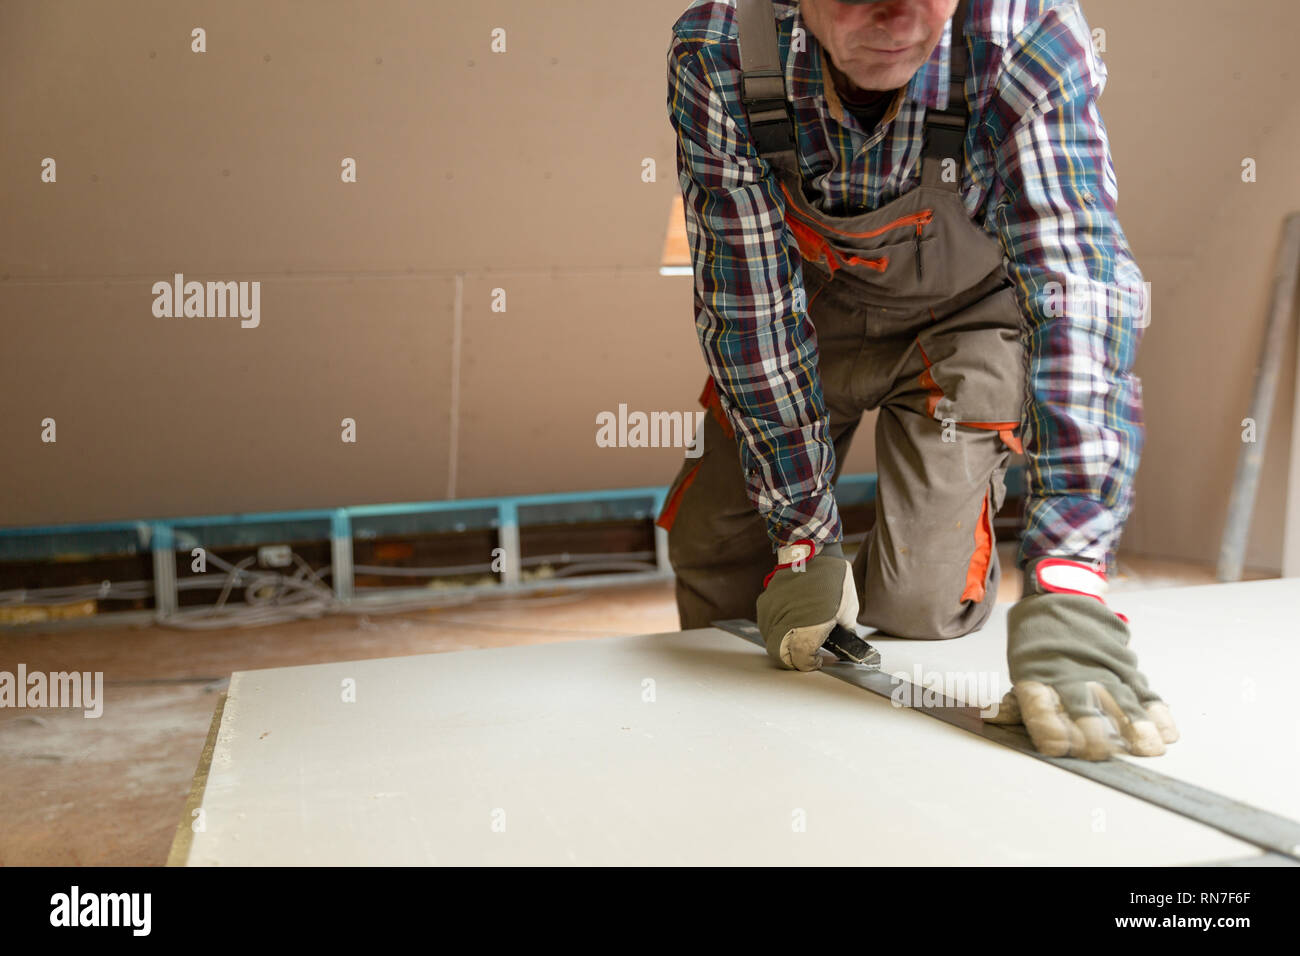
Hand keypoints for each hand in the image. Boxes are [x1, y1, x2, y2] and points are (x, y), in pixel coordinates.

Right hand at [756, 539, 859, 671]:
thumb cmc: (834, 581)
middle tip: (809, 655)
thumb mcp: (848, 611)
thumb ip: (842, 633)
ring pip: (771, 640)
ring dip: (785, 643)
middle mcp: (783, 621)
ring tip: (800, 638)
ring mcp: (770, 611)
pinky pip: (767, 624)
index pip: (799, 660)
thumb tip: (842, 649)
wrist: (813, 551)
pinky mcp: (764, 603)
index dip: (810, 665)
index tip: (820, 661)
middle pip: (780, 654)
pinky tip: (792, 623)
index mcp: (806, 627)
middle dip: (795, 658)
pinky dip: (778, 629)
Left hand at [983, 556, 1178, 760]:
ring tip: (1148, 748)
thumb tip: (991, 719)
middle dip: (1095, 731)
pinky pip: (1144, 691)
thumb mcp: (1020, 670)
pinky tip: (1166, 732)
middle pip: (1084, 705)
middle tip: (1104, 751)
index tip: (1058, 746)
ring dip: (1136, 725)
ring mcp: (1101, 669)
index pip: (1040, 706)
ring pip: (1120, 699)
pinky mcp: (1125, 667)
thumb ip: (1016, 703)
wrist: (1058, 597)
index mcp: (1035, 676)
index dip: (1049, 727)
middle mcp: (1070, 673)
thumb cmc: (1036, 644)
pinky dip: (1157, 712)